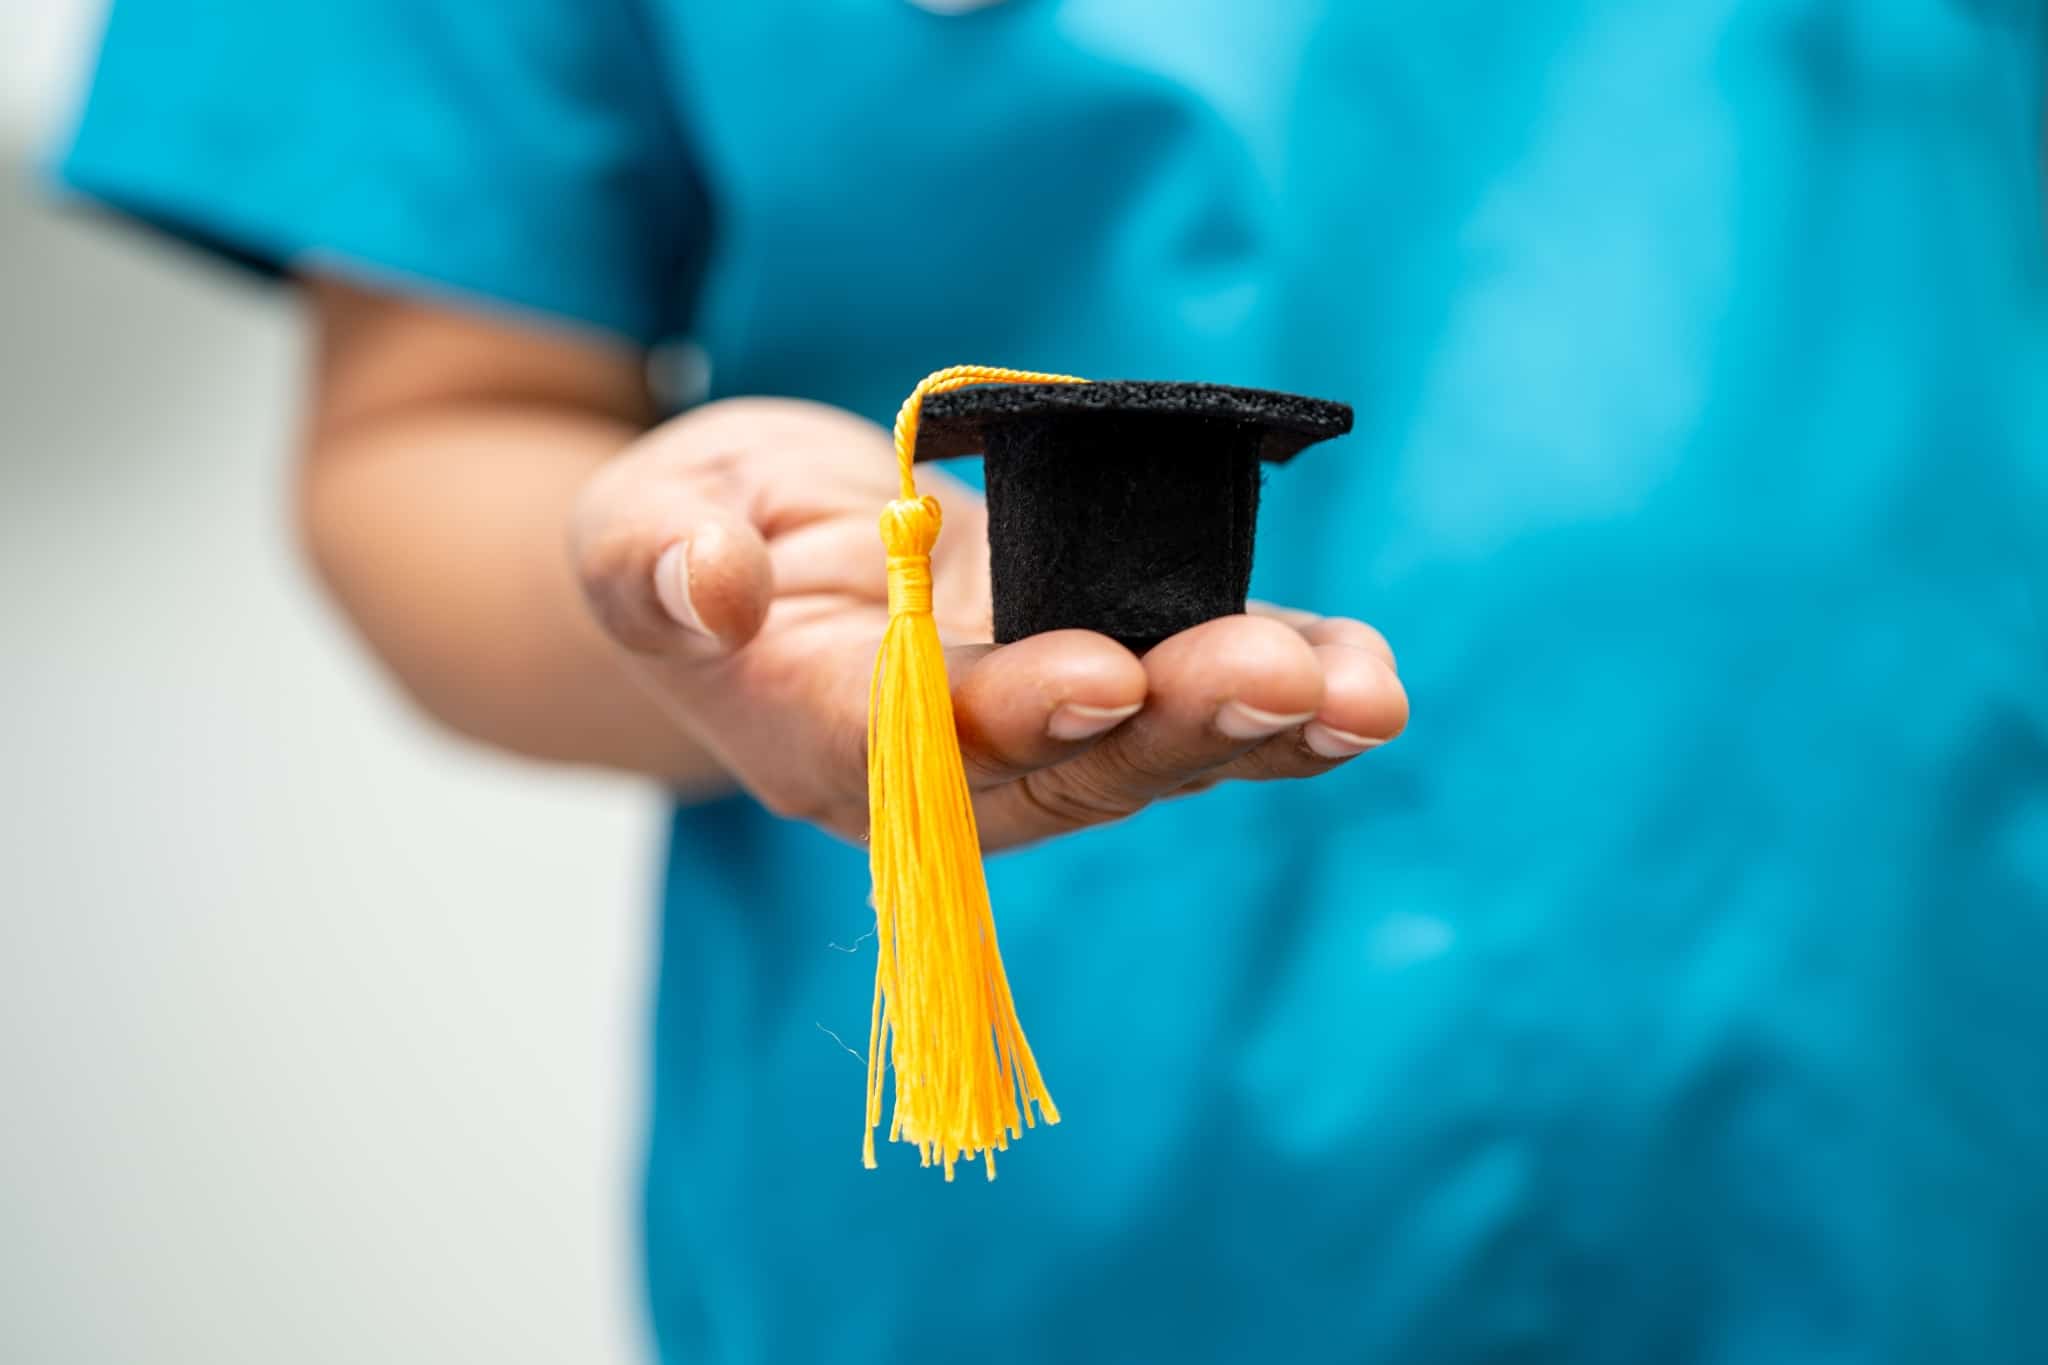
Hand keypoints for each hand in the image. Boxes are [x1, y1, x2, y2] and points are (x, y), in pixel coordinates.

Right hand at [570, 397, 1406, 847]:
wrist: (756, 557)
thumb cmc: (692, 536)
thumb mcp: (634, 526)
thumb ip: (653, 560)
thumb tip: (709, 580)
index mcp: (817, 738)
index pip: (915, 747)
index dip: (1006, 714)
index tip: (1096, 675)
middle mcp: (941, 769)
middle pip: (1065, 769)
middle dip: (1173, 725)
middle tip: (1271, 674)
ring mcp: (1028, 733)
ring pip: (1151, 753)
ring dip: (1259, 726)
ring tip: (1360, 694)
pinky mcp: (1093, 676)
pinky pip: (1191, 702)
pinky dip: (1282, 699)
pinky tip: (1363, 677)